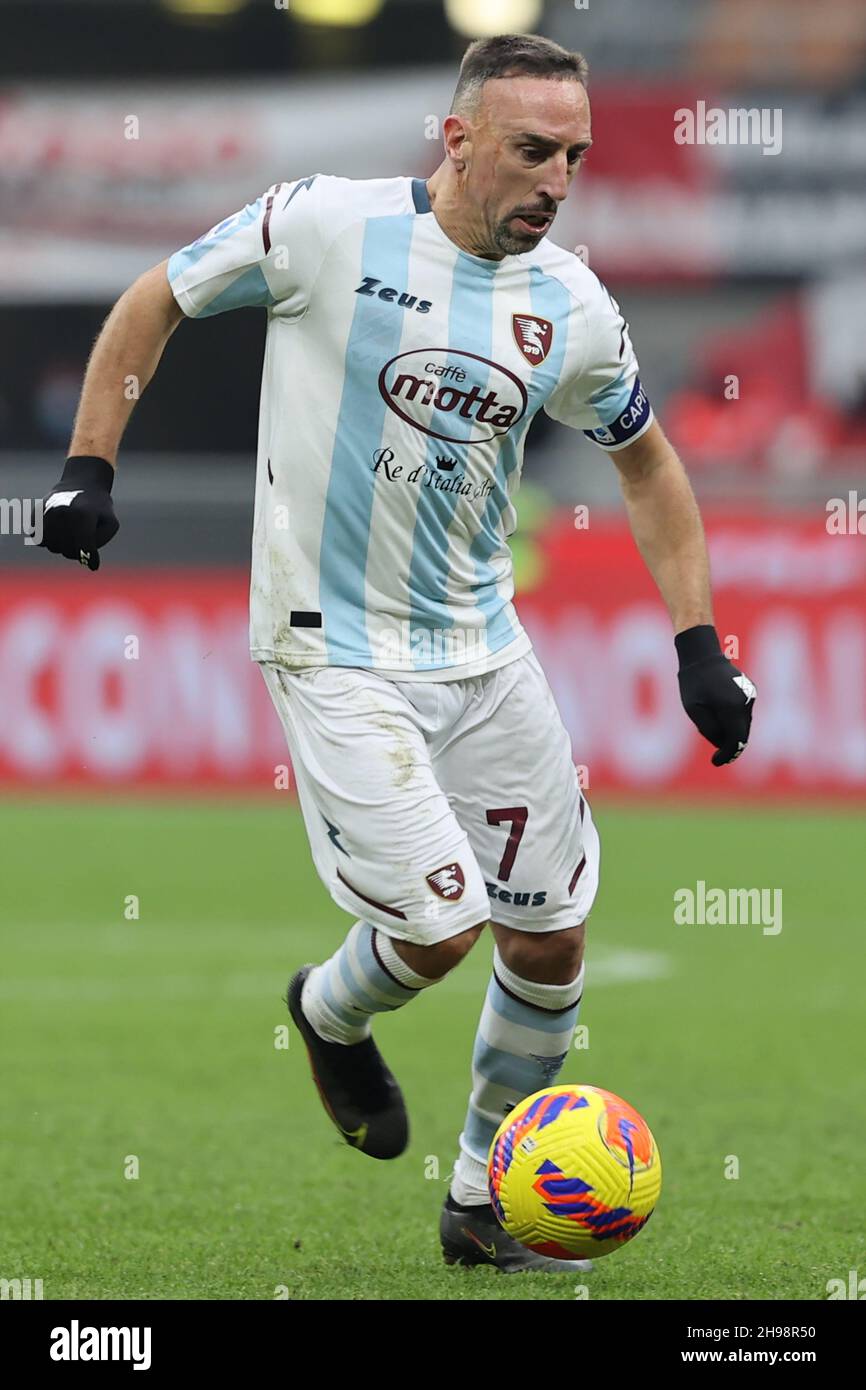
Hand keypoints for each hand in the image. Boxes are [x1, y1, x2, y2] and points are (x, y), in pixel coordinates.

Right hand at [40, 456, 118, 570]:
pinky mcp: (36, 514)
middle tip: (83, 543)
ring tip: (70, 535)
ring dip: (61, 546)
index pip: (83, 548)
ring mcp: (47, 513)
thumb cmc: (99, 508)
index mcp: (82, 515)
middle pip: (67, 551)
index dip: (89, 559)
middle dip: (77, 552)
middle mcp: (62, 513)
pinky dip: (46, 539)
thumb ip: (100, 541)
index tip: (93, 564)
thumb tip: (87, 561)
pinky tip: (57, 531)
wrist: (82, 483)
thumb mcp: (110, 523)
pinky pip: (38, 539)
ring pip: (51, 546)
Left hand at [676, 625, 755, 766]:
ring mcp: (750, 697)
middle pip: (742, 734)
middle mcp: (745, 702)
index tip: (716, 762)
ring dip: (730, 733)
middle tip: (716, 755)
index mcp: (731, 707)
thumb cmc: (694, 683)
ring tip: (709, 723)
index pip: (736, 740)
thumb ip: (710, 730)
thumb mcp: (694, 711)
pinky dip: (733, 721)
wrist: (703, 655)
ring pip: (744, 725)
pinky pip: (744, 715)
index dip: (727, 754)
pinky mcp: (750, 693)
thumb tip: (722, 744)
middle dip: (729, 746)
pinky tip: (717, 714)